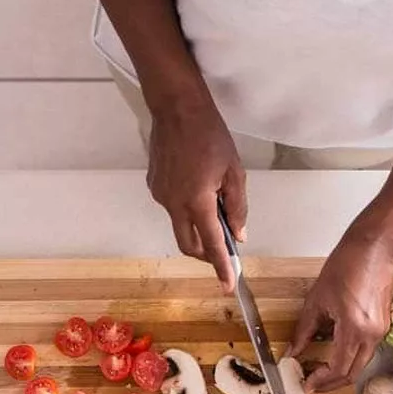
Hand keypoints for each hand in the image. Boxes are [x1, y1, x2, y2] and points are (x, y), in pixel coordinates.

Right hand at [147, 99, 245, 291]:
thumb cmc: (209, 135)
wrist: (176, 108)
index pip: (212, 244)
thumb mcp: (234, 172)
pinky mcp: (154, 186)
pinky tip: (196, 186)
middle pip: (189, 245)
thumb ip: (238, 208)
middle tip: (223, 250)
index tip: (227, 285)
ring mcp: (161, 195)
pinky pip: (172, 207)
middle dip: (206, 253)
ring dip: (197, 226)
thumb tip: (238, 235)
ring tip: (212, 204)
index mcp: (197, 200)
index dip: (221, 267)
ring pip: (180, 226)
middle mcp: (174, 203)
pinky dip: (186, 208)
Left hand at [289, 231, 392, 393]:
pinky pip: (366, 351)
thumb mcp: (317, 299)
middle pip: (351, 374)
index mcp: (354, 328)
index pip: (337, 368)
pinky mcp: (382, 326)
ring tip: (319, 372)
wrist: (374, 247)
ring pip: (360, 365)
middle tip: (310, 384)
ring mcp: (380, 331)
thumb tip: (293, 352)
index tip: (305, 385)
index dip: (320, 381)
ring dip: (341, 373)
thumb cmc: (346, 264)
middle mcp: (371, 335)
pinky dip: (350, 359)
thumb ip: (304, 331)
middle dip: (330, 384)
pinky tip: (334, 355)